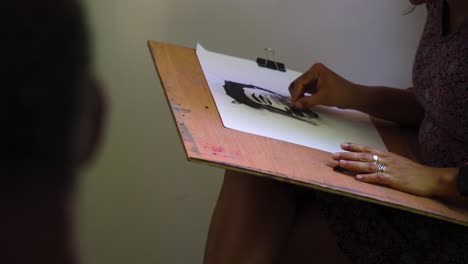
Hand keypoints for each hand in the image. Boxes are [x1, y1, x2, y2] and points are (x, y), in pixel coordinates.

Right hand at [288, 63, 355, 109]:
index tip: (294, 103)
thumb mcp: (322, 98)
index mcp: (316, 70)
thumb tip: (296, 104)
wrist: (353, 97)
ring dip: (299, 96)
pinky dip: (303, 97)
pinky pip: (305, 91)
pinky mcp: (316, 86)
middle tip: (295, 105)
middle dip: (296, 94)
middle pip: (298, 83)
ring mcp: (315, 79)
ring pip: (300, 88)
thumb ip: (307, 101)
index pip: (300, 82)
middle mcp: (314, 72)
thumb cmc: (342, 93)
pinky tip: (303, 104)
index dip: (296, 93)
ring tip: (299, 105)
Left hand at [331, 143, 457, 197]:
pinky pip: (379, 178)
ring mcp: (390, 169)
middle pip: (364, 156)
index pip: (367, 149)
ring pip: (368, 165)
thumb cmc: (414, 172)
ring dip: (353, 165)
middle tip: (333, 155)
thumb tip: (373, 160)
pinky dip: (368, 178)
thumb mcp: (398, 162)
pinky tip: (358, 178)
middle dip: (347, 155)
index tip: (341, 144)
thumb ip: (385, 161)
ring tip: (341, 164)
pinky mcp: (394, 180)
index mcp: (387, 155)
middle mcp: (387, 160)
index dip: (354, 146)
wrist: (431, 178)